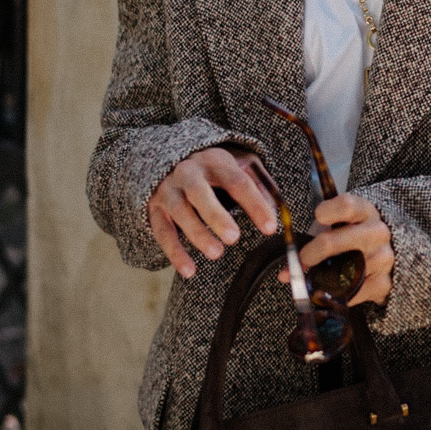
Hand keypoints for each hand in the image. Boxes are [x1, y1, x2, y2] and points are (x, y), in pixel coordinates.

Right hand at [147, 147, 279, 279]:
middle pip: (200, 193)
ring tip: (216, 253)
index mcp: (215, 161)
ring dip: (197, 234)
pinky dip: (174, 252)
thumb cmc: (214, 171)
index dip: (254, 204)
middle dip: (216, 216)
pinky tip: (189, 270)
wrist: (166, 159)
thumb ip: (258, 185)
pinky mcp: (154, 208)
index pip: (237, 181)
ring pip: (180, 212)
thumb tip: (276, 209)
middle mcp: (188, 172)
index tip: (270, 228)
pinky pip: (162, 232)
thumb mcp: (238, 166)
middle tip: (234, 238)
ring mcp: (168, 190)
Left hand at [291, 193, 394, 306]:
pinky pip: (357, 293)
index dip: (329, 210)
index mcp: (364, 212)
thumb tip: (285, 274)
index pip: (348, 206)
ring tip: (314, 279)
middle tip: (303, 258)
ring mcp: (384, 258)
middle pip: (341, 240)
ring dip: (325, 278)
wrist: (379, 252)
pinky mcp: (384, 282)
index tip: (317, 216)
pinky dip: (339, 295)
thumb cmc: (349, 236)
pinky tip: (330, 291)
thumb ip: (310, 241)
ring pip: (347, 269)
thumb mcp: (334, 228)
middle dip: (316, 250)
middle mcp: (377, 233)